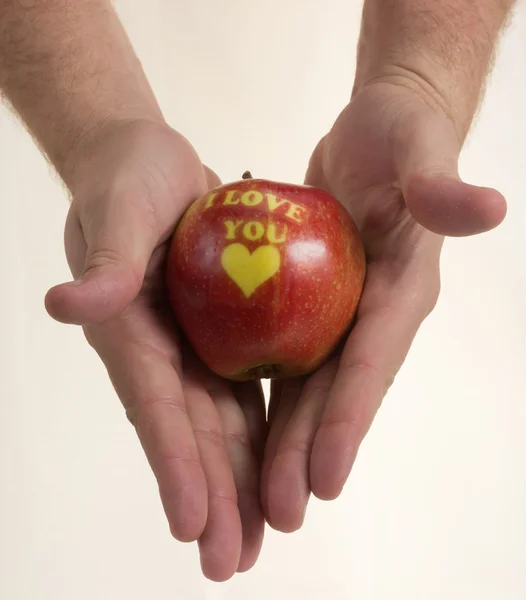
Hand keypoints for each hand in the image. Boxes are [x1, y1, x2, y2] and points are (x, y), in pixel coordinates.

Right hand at [45, 120, 266, 580]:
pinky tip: (278, 471)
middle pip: (190, 433)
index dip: (172, 463)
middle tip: (230, 563)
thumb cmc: (128, 179)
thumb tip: (68, 305)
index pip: (154, 406)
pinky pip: (247, 389)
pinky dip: (260, 433)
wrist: (149, 163)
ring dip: (237, 482)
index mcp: (131, 332)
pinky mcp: (225, 333)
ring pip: (221, 425)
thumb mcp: (120, 209)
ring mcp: (194, 347)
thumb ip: (108, 262)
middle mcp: (162, 351)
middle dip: (212, 497)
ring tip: (257, 539)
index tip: (191, 522)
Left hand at [261, 80, 506, 531]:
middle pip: (339, 391)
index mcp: (404, 289)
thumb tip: (486, 206)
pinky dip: (270, 396)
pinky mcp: (316, 303)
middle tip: (280, 511)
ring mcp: (345, 312)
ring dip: (290, 443)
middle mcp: (375, 313)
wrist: (378, 133)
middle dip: (312, 452)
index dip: (350, 419)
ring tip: (263, 497)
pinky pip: (289, 355)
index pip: (374, 361)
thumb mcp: (415, 147)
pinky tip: (245, 432)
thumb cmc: (400, 133)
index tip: (325, 477)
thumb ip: (438, 184)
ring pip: (311, 386)